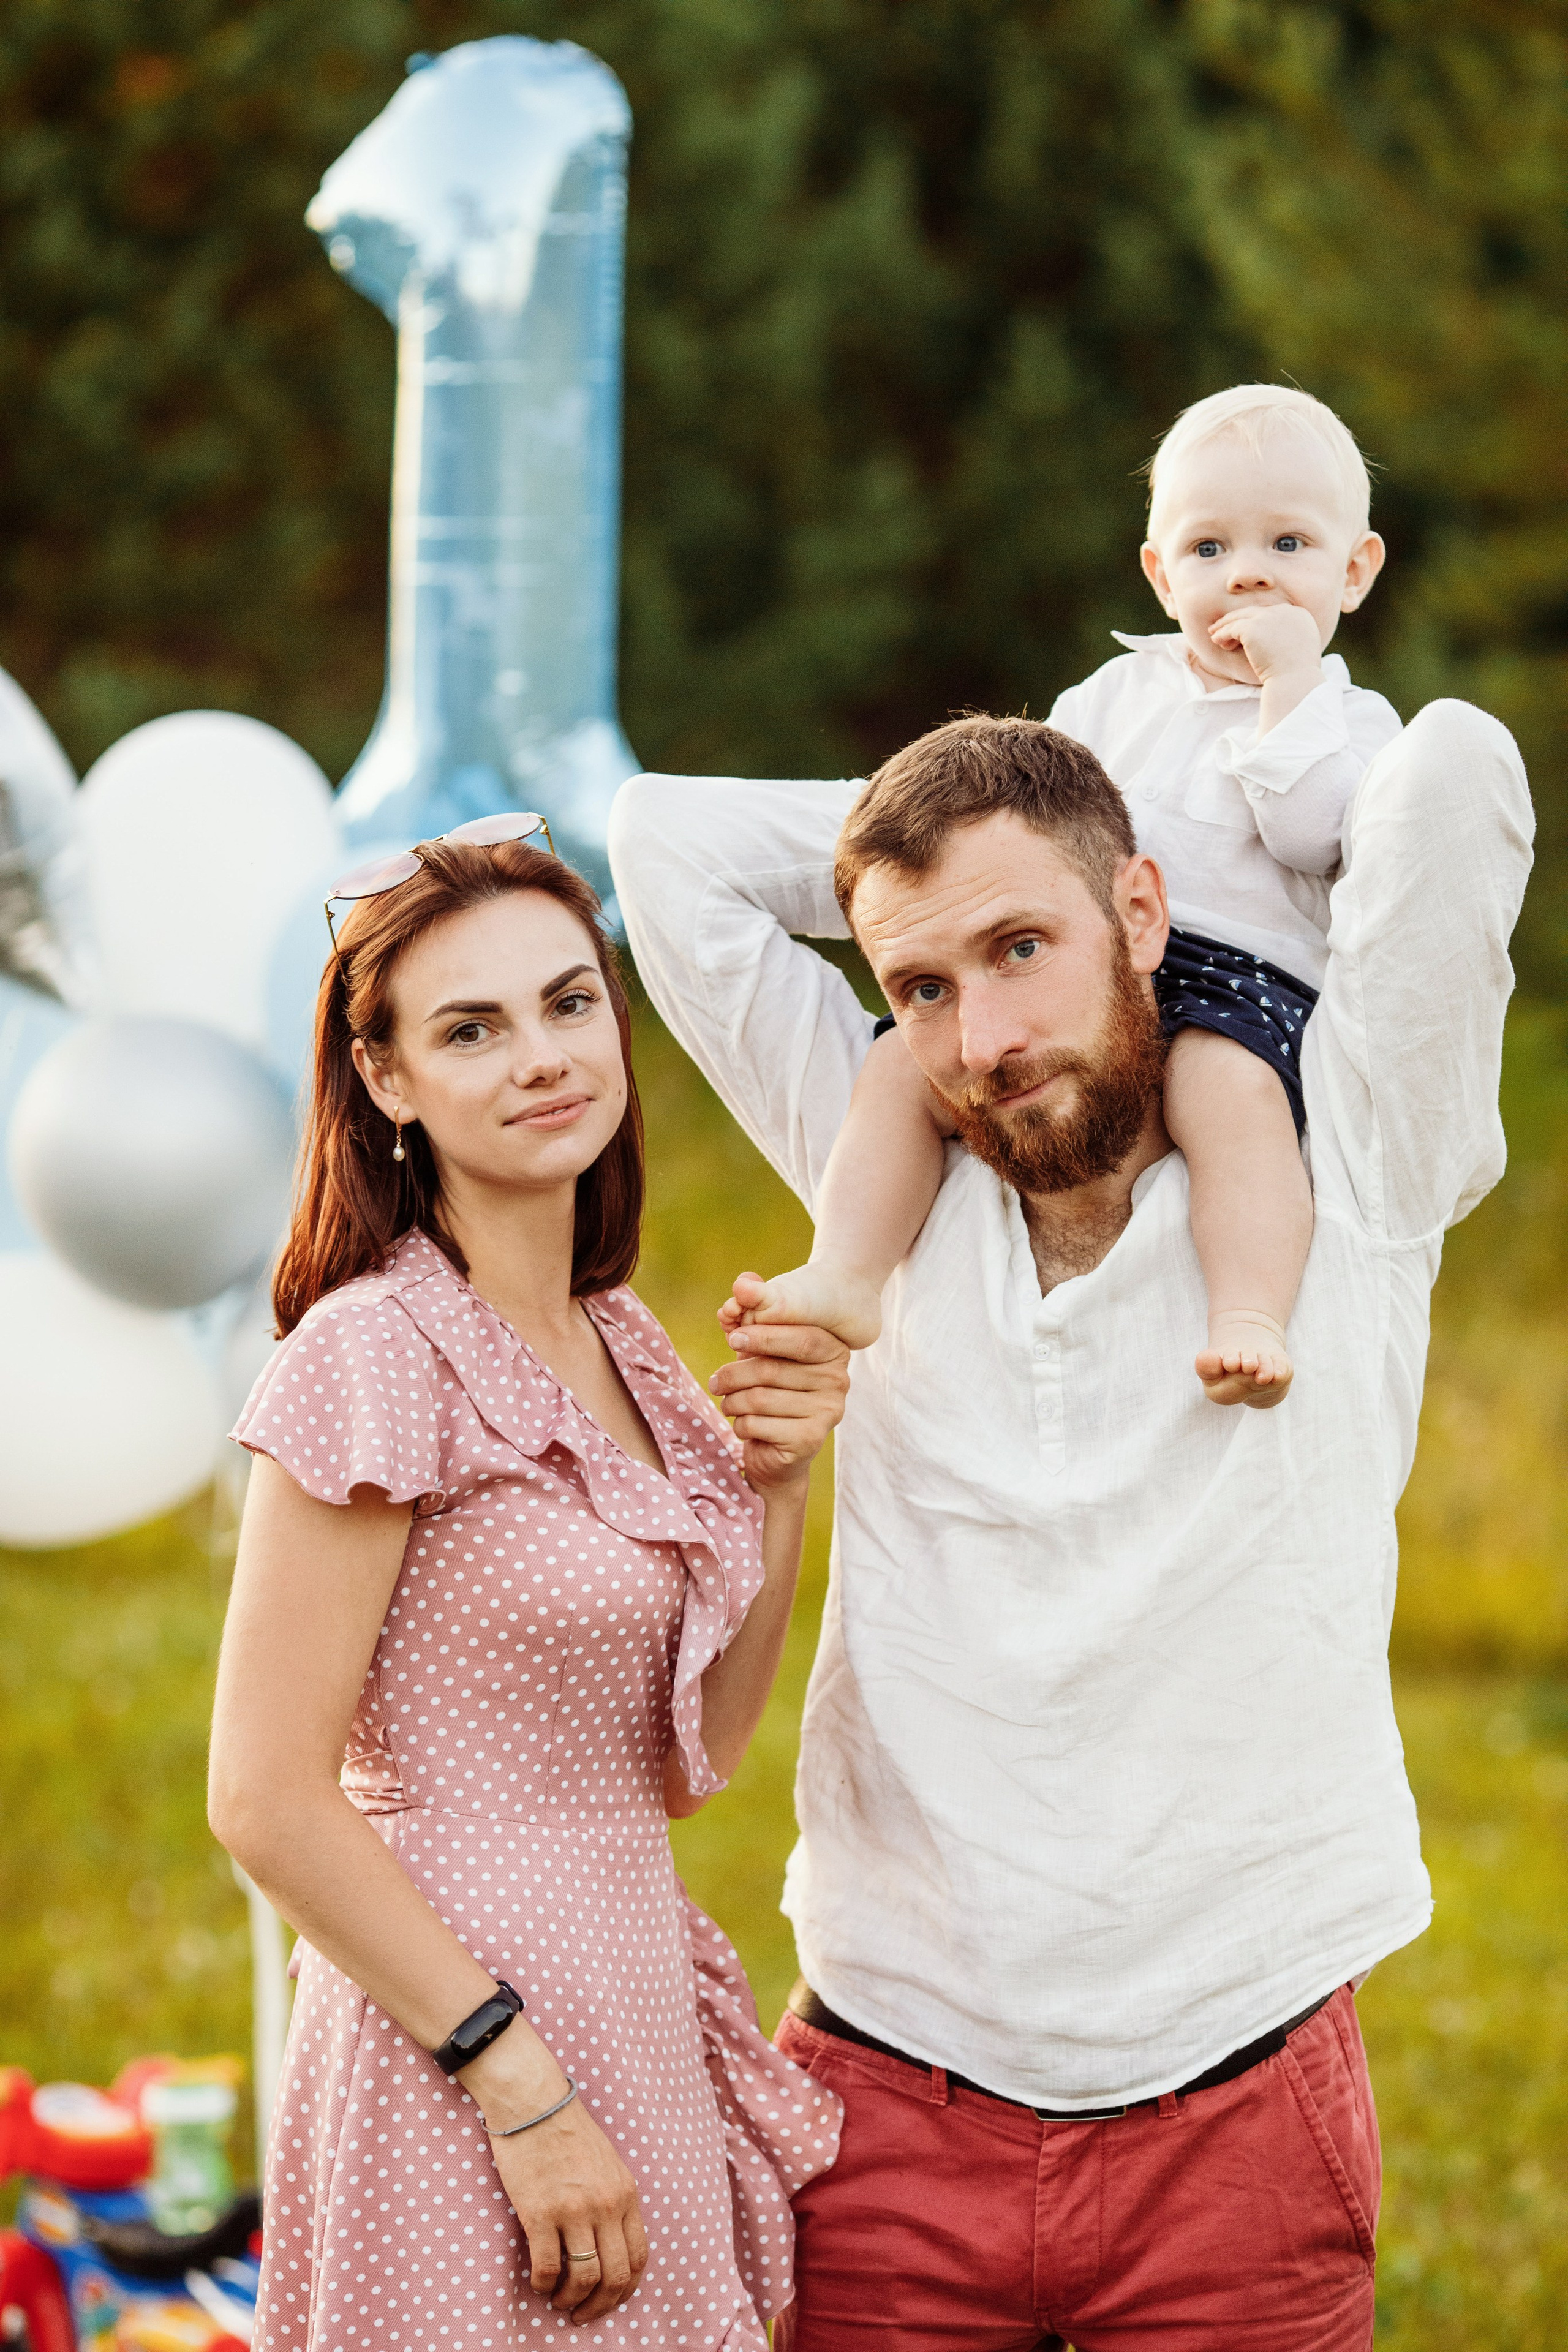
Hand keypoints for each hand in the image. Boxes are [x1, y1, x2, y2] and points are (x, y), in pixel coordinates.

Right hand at [461, 2037, 647, 2322]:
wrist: (534, 2103)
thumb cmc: (567, 2130)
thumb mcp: (607, 2164)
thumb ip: (614, 2201)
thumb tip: (610, 2245)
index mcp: (626, 2193)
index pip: (638, 2258)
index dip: (625, 2290)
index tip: (609, 2302)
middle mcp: (606, 2205)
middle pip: (614, 2276)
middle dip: (600, 2305)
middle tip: (582, 2315)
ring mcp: (573, 2210)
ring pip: (584, 2277)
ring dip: (571, 2299)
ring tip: (559, 2300)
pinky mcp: (540, 2212)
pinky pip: (548, 2266)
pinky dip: (544, 2284)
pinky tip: (538, 2283)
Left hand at [708, 1300, 849, 1491]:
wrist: (777, 1453)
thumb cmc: (769, 1391)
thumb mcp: (761, 1353)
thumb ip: (754, 1318)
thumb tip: (744, 1283)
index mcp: (834, 1351)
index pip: (801, 1336)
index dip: (764, 1335)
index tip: (732, 1339)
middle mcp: (839, 1380)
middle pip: (773, 1369)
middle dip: (734, 1374)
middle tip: (715, 1382)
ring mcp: (828, 1411)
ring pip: (759, 1397)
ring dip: (731, 1402)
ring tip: (727, 1403)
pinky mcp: (810, 1439)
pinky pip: (757, 1423)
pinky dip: (740, 1425)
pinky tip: (744, 1426)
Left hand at [1208, 601, 1322, 687]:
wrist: (1294, 681)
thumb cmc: (1298, 675)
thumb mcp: (1302, 650)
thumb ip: (1292, 638)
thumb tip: (1279, 641)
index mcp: (1299, 614)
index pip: (1273, 613)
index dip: (1258, 620)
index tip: (1247, 628)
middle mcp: (1285, 610)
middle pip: (1256, 611)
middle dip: (1239, 618)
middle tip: (1225, 625)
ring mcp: (1267, 617)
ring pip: (1241, 617)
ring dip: (1226, 624)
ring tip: (1215, 633)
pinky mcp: (1252, 628)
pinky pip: (1232, 628)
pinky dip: (1222, 633)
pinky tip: (1216, 640)